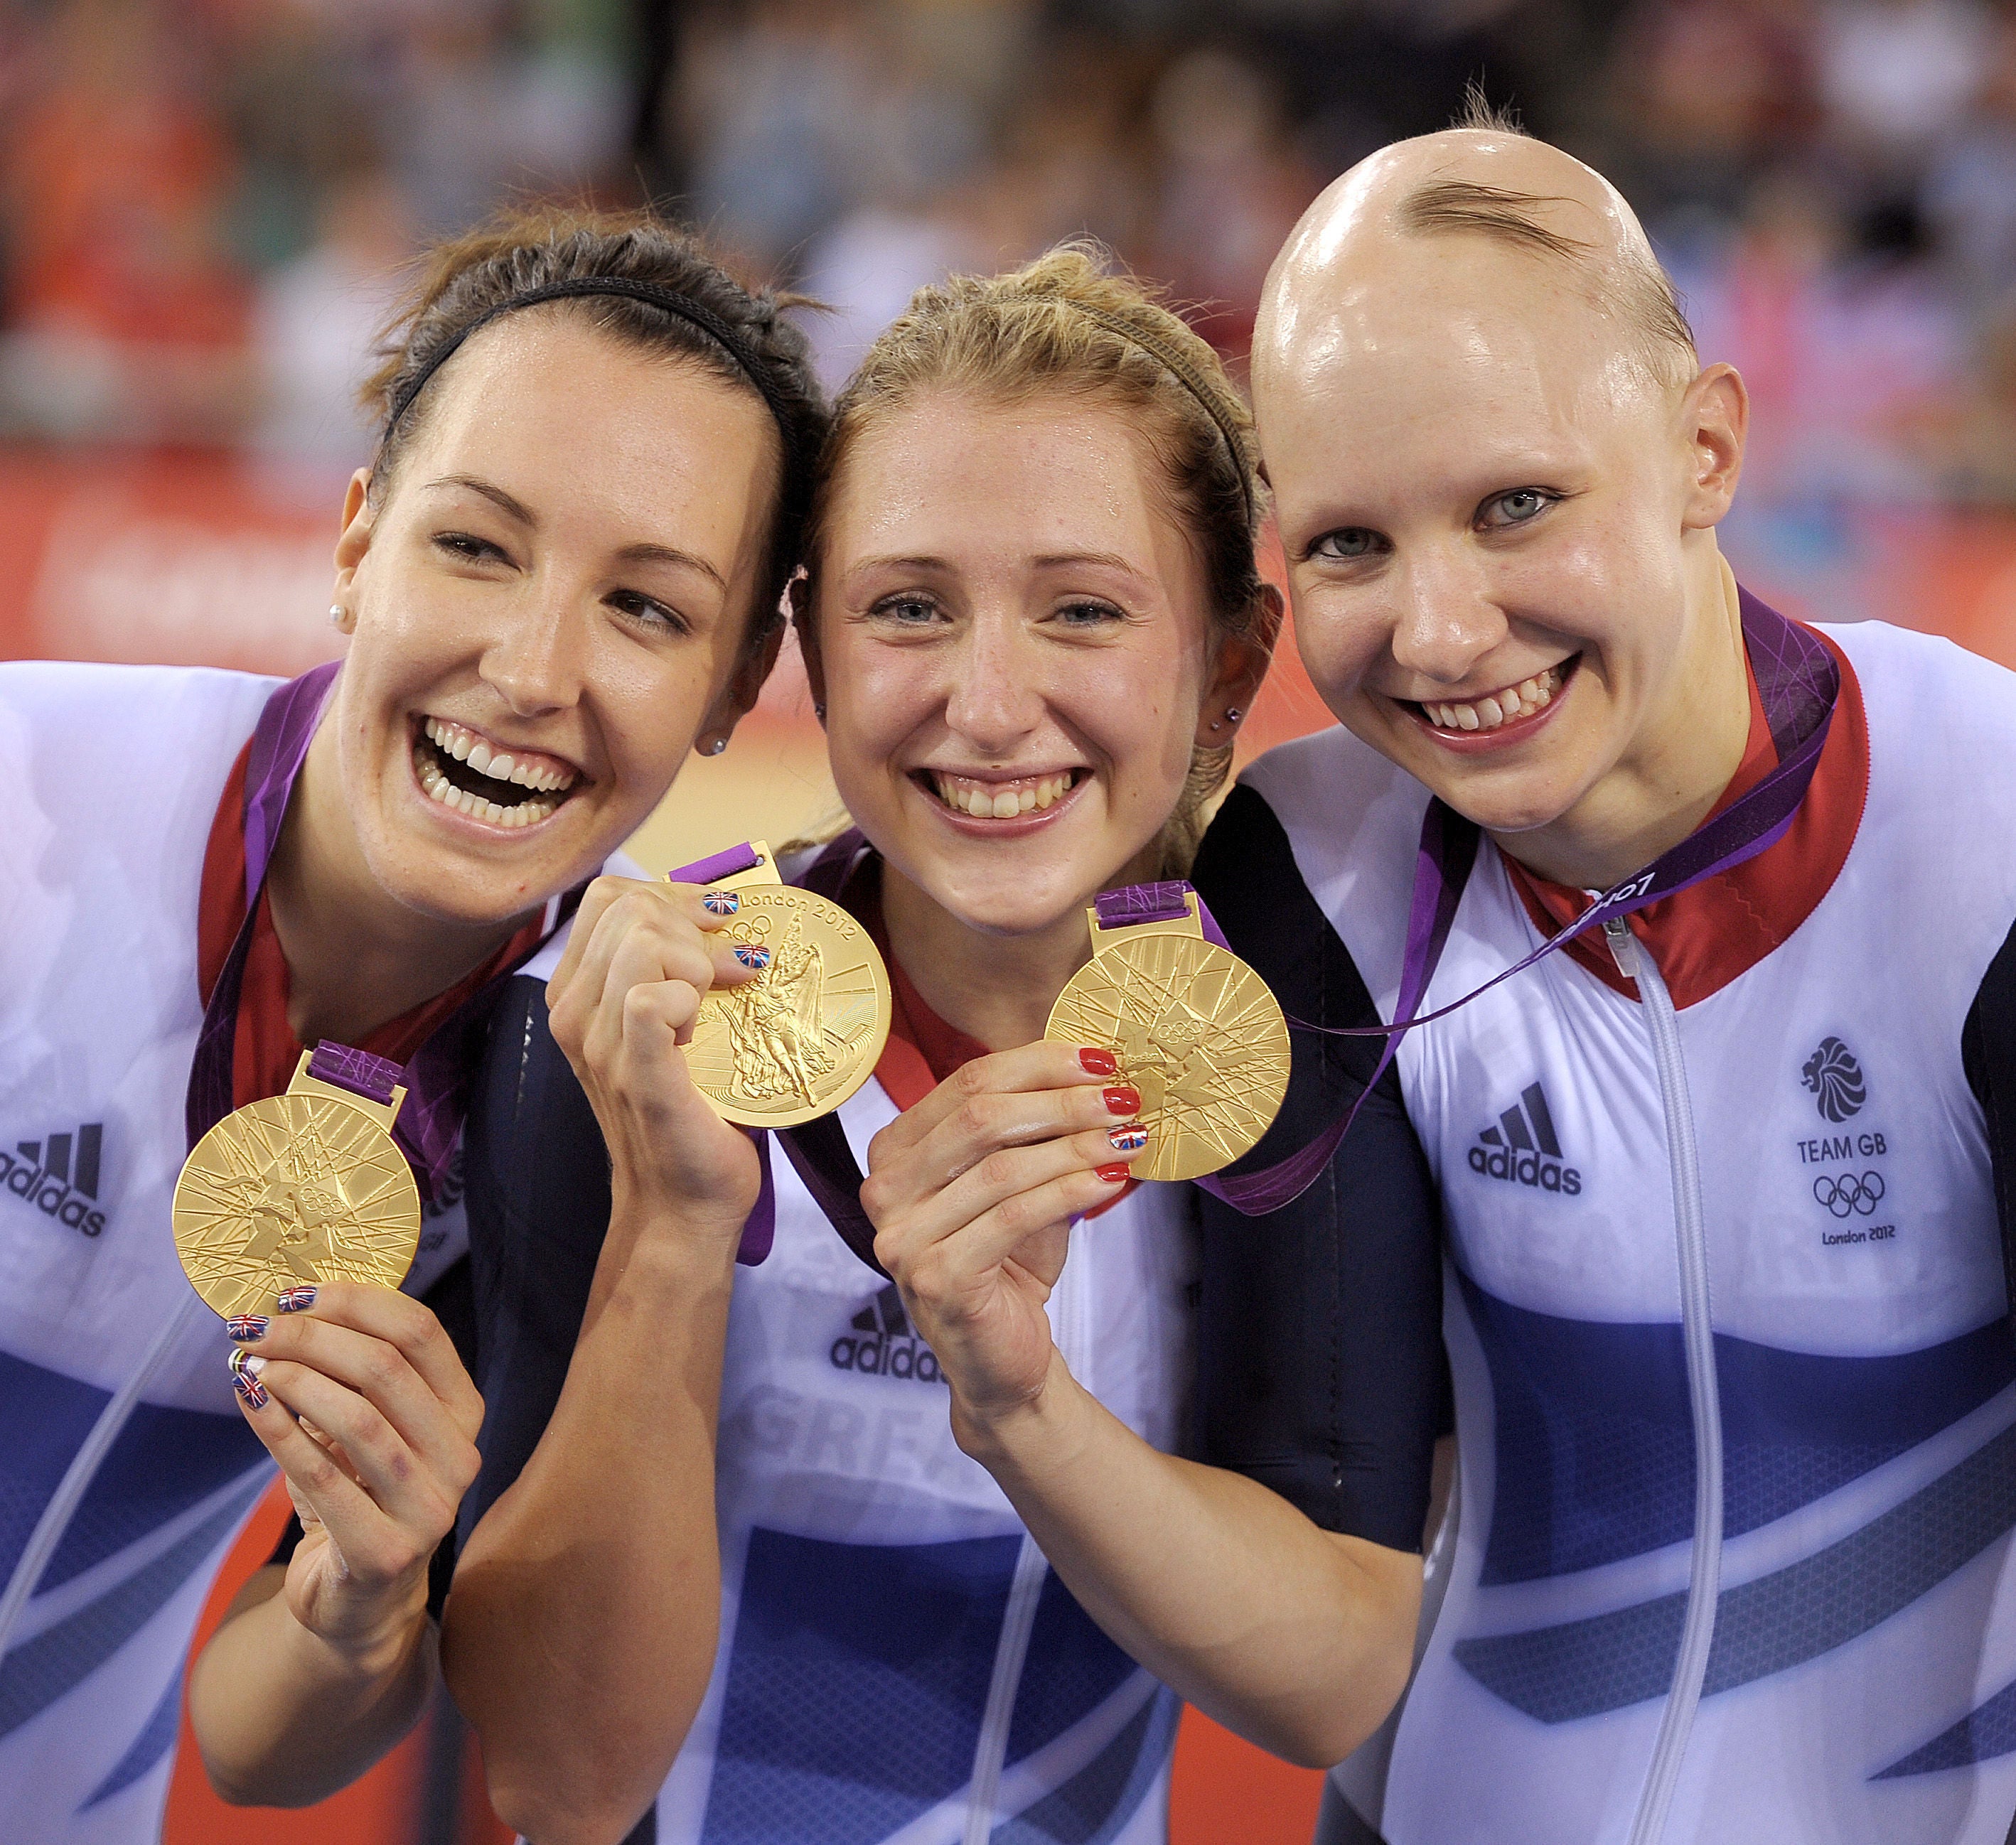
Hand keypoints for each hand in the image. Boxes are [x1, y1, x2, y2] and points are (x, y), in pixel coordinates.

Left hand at [226, 1282, 481, 1663]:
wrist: (359, 1599)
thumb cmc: (359, 1494)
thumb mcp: (367, 1425)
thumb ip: (347, 1372)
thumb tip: (287, 1307)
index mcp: (463, 1411)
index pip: (420, 1332)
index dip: (356, 1302)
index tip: (295, 1294)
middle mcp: (460, 1455)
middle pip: (387, 1369)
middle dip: (313, 1337)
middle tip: (255, 1328)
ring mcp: (431, 1507)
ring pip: (360, 1419)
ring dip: (295, 1381)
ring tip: (251, 1366)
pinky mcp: (388, 1552)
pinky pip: (324, 1478)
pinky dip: (279, 1432)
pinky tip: (250, 1403)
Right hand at [546, 873, 762, 1238]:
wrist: (683, 1202)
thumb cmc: (692, 1113)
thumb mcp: (674, 1028)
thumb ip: (676, 972)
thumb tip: (726, 912)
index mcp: (577, 994)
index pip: (609, 897)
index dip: (672, 894)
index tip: (718, 924)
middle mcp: (574, 1013)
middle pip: (625, 905)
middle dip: (691, 921)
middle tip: (729, 969)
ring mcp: (598, 1043)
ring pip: (640, 939)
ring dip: (697, 958)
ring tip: (719, 998)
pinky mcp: (633, 1071)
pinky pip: (651, 997)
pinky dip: (691, 996)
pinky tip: (703, 1027)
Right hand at [863, 1043, 1147, 1422]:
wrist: (1000, 1357)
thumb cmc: (1009, 1261)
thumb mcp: (1016, 1181)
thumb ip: (1033, 1129)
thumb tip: (1098, 1070)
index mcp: (895, 1150)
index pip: (967, 1082)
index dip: (1039, 1064)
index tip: (1102, 1061)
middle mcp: (885, 1189)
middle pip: (980, 1117)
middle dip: (1063, 1101)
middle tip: (1125, 1099)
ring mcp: (903, 1236)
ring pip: (1001, 1167)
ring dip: (1076, 1146)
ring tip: (1129, 1138)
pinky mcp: (937, 1277)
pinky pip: (1014, 1216)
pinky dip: (1071, 1191)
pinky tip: (1111, 1180)